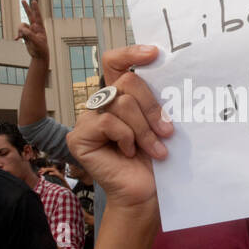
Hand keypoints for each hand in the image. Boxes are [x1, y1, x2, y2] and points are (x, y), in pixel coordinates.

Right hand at [15, 0, 48, 61]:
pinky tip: (16, 39)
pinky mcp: (26, 35)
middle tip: (23, 0)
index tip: (34, 1)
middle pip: (30, 15)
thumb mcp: (36, 41)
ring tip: (20, 37)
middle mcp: (35, 28)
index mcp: (40, 28)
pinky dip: (18, 35)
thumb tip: (22, 29)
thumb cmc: (41, 48)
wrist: (39, 55)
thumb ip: (29, 35)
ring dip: (20, 30)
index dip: (35, 9)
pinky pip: (20, 32)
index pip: (38, 16)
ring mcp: (30, 31)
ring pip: (22, 26)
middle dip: (26, 8)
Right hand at [66, 45, 172, 210]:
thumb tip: (169, 74)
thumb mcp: (159, 124)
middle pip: (127, 82)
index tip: (155, 53)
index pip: (115, 62)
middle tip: (168, 131)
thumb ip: (155, 100)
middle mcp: (101, 104)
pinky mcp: (79, 137)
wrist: (146, 195)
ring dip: (144, 128)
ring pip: (121, 102)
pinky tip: (129, 153)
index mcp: (119, 96)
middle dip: (152, 106)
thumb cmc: (155, 163)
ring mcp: (87, 120)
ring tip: (156, 150)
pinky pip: (108, 122)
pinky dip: (126, 137)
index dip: (131, 53)